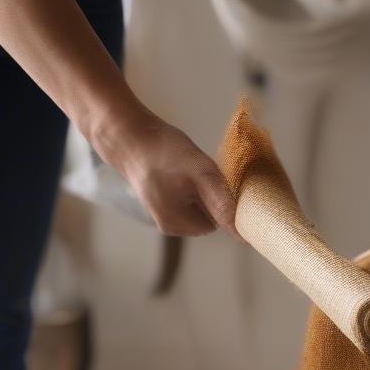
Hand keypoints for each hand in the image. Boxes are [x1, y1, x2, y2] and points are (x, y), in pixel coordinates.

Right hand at [101, 109, 236, 237]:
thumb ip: (221, 203)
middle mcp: (169, 227)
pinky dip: (189, 186)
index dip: (222, 202)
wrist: (128, 135)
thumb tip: (241, 233)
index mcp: (177, 225)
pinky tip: (178, 171)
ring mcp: (163, 216)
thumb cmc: (162, 150)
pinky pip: (186, 200)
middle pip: (208, 217)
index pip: (218, 223)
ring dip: (200, 190)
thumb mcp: (200, 172)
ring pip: (198, 207)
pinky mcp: (160, 204)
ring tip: (185, 170)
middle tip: (197, 172)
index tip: (215, 180)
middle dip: (209, 196)